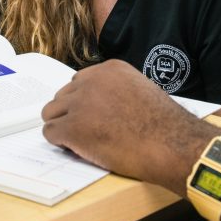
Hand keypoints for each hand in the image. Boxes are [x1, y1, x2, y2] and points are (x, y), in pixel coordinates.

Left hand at [41, 60, 216, 192]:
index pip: (79, 82)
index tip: (93, 116)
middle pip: (62, 95)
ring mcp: (79, 104)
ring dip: (62, 127)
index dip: (84, 102)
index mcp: (109, 70)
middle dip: (71, 113)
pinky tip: (78, 150)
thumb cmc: (164, 126)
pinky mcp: (72, 128)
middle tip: (87, 131)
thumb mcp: (142, 91)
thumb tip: (100, 106)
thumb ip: (117, 91)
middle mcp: (91, 81)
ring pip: (51, 113)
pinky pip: (50, 133)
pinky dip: (60, 143)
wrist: (170, 145)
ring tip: (81, 141)